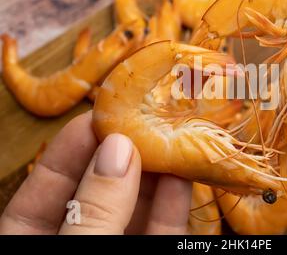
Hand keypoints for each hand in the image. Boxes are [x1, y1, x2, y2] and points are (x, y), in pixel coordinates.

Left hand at [0, 111, 191, 233]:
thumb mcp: (73, 252)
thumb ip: (93, 210)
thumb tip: (119, 149)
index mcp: (34, 240)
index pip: (47, 186)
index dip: (72, 147)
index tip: (98, 114)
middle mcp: (76, 238)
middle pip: (99, 190)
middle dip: (122, 153)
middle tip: (144, 117)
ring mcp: (115, 252)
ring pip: (134, 210)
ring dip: (155, 175)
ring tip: (171, 136)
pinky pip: (160, 234)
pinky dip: (173, 207)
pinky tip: (183, 177)